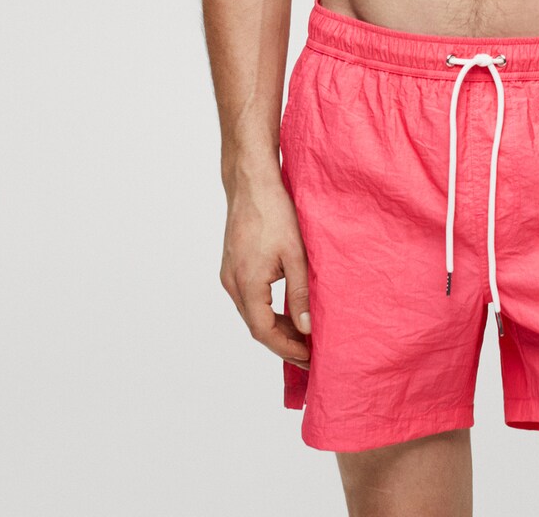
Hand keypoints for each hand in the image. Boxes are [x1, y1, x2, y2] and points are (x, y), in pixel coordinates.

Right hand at [219, 174, 311, 370]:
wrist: (251, 182)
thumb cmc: (275, 212)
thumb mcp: (296, 254)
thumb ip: (300, 293)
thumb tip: (305, 328)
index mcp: (247, 284)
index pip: (264, 332)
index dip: (286, 349)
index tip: (308, 357)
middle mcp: (232, 283)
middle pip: (256, 326)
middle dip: (283, 342)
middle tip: (309, 352)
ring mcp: (229, 273)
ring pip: (251, 312)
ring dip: (275, 326)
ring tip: (301, 334)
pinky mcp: (232, 264)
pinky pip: (248, 297)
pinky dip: (266, 309)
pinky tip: (285, 309)